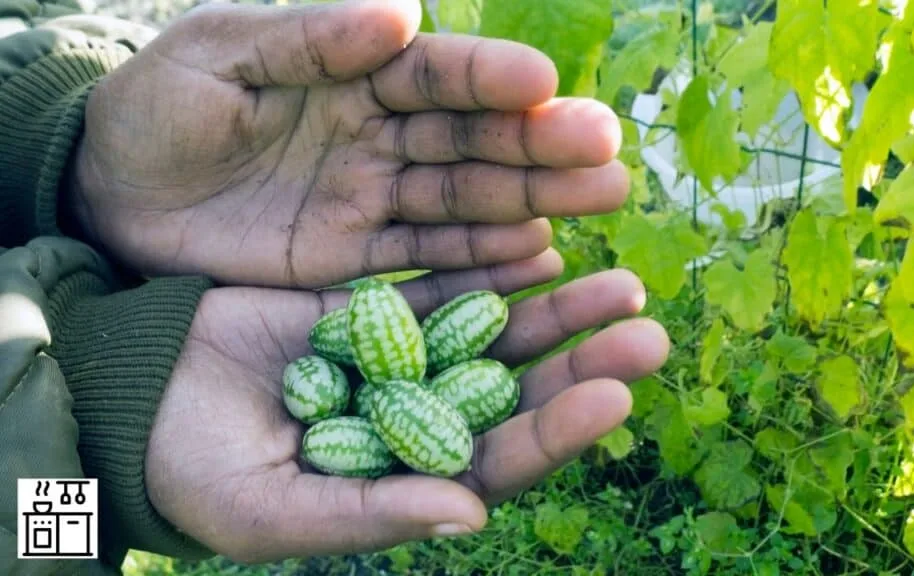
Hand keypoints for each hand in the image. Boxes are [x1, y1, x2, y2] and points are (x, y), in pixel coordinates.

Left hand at [70, 0, 625, 287]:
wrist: (113, 196)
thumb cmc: (157, 108)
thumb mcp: (217, 54)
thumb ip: (307, 38)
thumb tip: (401, 12)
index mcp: (352, 71)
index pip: (435, 73)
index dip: (489, 78)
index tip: (544, 86)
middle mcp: (379, 135)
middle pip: (471, 138)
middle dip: (539, 144)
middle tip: (608, 152)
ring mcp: (374, 200)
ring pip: (465, 199)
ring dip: (533, 200)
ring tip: (601, 198)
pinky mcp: (356, 260)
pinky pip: (427, 261)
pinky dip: (482, 260)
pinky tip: (538, 255)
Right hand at [143, 255, 668, 561]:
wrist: (134, 393)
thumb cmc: (192, 470)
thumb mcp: (270, 507)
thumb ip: (369, 512)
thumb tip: (469, 512)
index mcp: (404, 479)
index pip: (497, 461)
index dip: (555, 432)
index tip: (612, 396)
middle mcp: (417, 419)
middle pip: (516, 393)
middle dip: (579, 363)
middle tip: (644, 331)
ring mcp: (402, 359)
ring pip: (494, 335)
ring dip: (556, 312)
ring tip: (619, 284)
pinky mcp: (375, 308)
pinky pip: (444, 284)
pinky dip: (490, 268)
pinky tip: (542, 247)